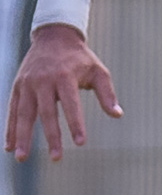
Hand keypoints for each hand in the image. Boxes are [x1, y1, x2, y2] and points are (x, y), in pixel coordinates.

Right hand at [5, 25, 121, 161]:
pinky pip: (12, 110)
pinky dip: (10, 129)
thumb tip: (118, 115)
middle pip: (46, 112)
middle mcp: (44, 80)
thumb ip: (107, 93)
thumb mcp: (97, 71)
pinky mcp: (18, 86)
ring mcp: (28, 83)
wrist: (54, 36)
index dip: (76, 123)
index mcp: (65, 76)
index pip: (71, 103)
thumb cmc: (80, 58)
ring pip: (24, 114)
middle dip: (51, 136)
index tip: (81, 143)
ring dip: (22, 137)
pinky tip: (10, 147)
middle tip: (56, 158)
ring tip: (22, 158)